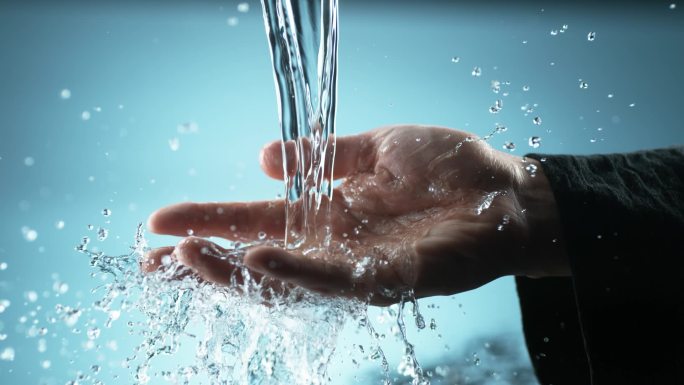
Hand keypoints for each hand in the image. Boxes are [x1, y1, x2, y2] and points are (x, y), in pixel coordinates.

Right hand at [145, 125, 568, 304]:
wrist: (508, 190)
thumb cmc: (449, 167)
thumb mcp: (377, 147)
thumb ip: (323, 154)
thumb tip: (263, 158)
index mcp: (329, 212)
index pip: (257, 218)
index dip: (209, 218)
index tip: (161, 221)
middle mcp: (335, 246)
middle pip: (258, 258)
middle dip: (205, 259)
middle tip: (154, 258)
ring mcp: (358, 269)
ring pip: (285, 279)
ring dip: (233, 271)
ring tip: (187, 260)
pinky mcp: (389, 282)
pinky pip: (333, 281)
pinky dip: (294, 273)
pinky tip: (256, 261)